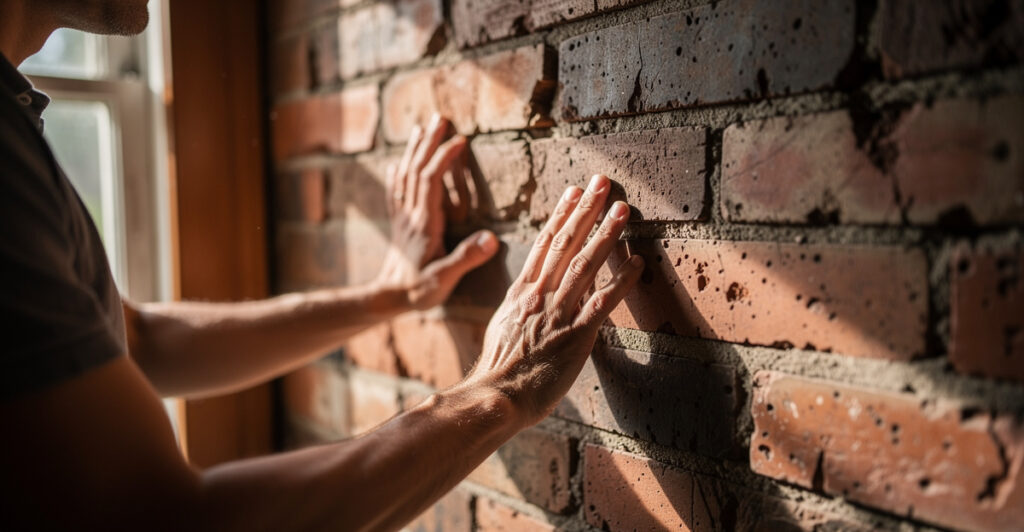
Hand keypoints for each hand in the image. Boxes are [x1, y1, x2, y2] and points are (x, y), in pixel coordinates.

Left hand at [374, 114, 498, 310]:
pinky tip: (396, 164)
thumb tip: (491, 239)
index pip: (431, 181)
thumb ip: (466, 258)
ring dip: (414, 151)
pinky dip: (398, 174)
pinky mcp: (400, 225)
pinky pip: (397, 192)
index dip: (443, 158)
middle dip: (429, 143)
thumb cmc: (416, 291)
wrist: (386, 299)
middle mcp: (411, 215)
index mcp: (425, 223)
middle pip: (417, 170)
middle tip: (439, 118)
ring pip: (406, 176)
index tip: (459, 140)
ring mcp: (403, 218)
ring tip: (421, 128)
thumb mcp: (444, 279)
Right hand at [461, 174, 644, 426]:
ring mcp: (558, 314)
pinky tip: (638, 262)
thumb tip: (528, 297)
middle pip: (564, 244)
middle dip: (585, 210)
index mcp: (521, 293)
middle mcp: (539, 296)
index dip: (560, 215)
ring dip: (605, 235)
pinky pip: (602, 302)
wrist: (495, 397)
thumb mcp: (502, 329)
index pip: (543, 244)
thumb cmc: (498, 372)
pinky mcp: (576, 336)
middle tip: (602, 183)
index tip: (573, 192)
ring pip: (584, 265)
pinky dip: (621, 280)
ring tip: (622, 209)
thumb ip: (518, 308)